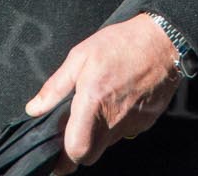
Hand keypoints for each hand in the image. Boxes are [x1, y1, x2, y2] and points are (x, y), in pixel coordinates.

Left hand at [25, 15, 181, 171]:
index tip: (56, 151)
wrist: (163, 41)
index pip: (76, 151)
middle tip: (74, 128)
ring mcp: (133, 124)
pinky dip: (117, 124)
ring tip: (101, 104)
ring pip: (108, 143)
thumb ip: (55, 86)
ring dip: (99, 133)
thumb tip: (34, 109)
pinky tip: (119, 101)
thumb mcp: (80, 56)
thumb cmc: (121, 44)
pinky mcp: (147, 122)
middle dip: (79, 147)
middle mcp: (114, 120)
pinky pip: (126, 132)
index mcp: (93, 103)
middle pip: (90, 155)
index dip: (63, 156)